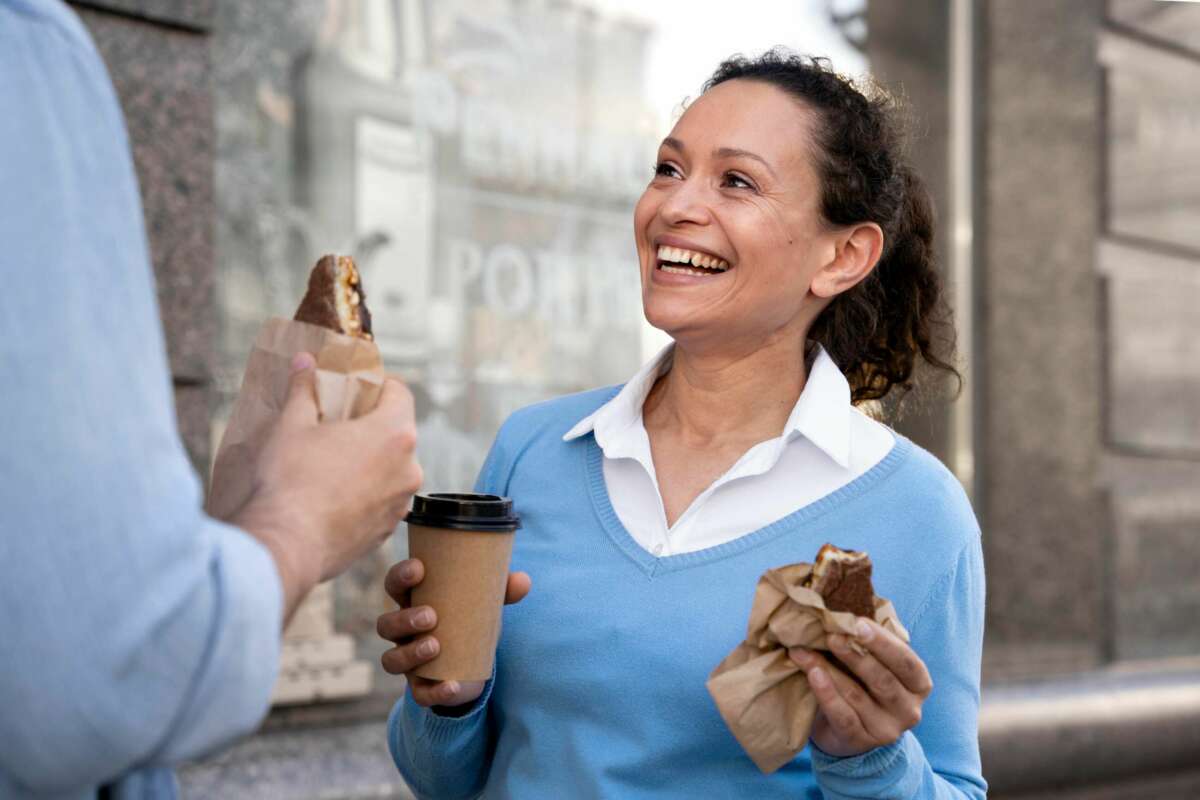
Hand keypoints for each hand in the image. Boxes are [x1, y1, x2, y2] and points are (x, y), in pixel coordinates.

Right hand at [234, 352, 422, 619]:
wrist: (287, 544)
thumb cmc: (291, 479)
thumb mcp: (292, 425)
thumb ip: (304, 389)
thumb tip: (304, 361)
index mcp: (394, 433)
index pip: (401, 393)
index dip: (382, 385)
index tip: (361, 387)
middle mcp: (409, 468)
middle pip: (398, 433)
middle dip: (373, 426)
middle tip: (341, 425)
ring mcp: (401, 503)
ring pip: (392, 470)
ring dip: (371, 462)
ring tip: (336, 463)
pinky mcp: (387, 531)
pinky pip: (382, 501)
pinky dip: (366, 494)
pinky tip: (335, 496)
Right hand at [377, 558, 531, 707]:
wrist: (475, 663)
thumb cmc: (472, 620)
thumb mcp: (485, 603)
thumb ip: (502, 591)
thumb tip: (523, 581)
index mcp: (413, 603)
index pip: (394, 586)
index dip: (399, 576)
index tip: (419, 568)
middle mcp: (403, 633)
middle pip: (386, 625)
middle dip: (404, 619)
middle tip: (431, 616)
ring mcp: (409, 662)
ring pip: (391, 660)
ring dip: (410, 653)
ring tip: (435, 646)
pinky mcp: (422, 688)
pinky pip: (419, 695)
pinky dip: (435, 692)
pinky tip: (452, 685)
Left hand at [788, 619, 931, 757]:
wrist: (847, 731)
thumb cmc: (863, 684)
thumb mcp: (874, 662)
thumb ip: (868, 639)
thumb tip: (843, 607)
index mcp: (919, 684)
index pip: (907, 662)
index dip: (883, 642)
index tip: (857, 622)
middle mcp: (909, 710)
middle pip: (883, 680)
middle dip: (855, 654)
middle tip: (830, 634)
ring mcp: (886, 729)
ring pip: (857, 696)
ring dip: (828, 669)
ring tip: (804, 650)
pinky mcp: (860, 741)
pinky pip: (842, 716)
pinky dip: (826, 693)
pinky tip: (812, 674)